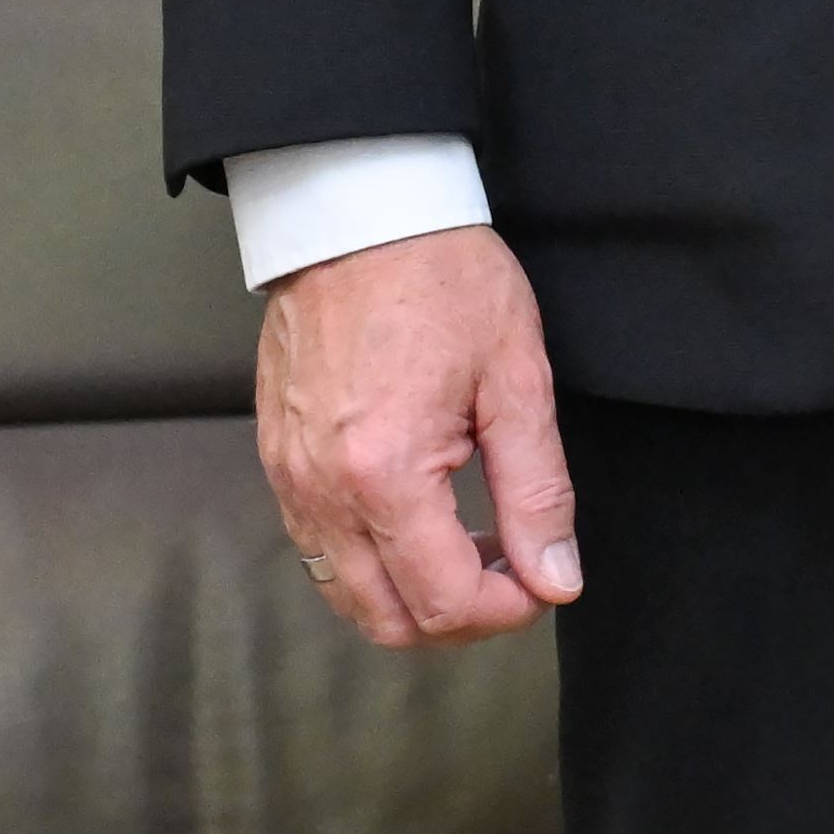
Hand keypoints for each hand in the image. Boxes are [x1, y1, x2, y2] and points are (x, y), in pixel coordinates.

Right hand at [257, 222, 579, 644]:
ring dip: (412, 595)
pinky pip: (318, 549)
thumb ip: (538, 491)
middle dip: (459, 618)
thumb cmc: (440, 277)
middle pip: (386, 621)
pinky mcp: (277, 461)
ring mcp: (289, 479)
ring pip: (345, 596)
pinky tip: (421, 517)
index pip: (443, 603)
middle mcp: (322, 491)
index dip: (507, 611)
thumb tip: (556, 575)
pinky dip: (371, 562)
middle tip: (511, 572)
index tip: (543, 579)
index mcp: (385, 474)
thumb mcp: (516, 379)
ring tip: (470, 545)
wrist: (356, 212)